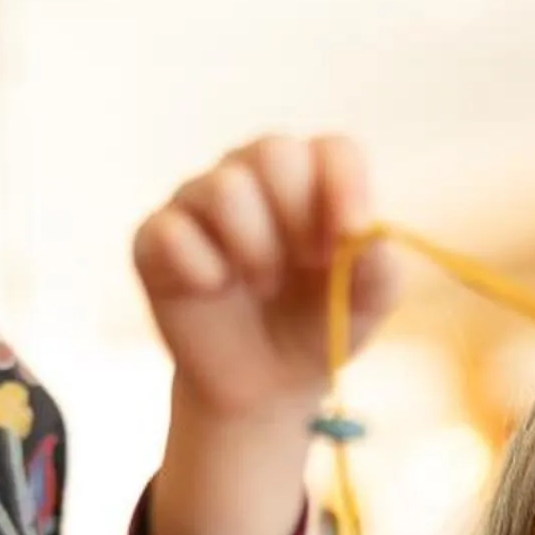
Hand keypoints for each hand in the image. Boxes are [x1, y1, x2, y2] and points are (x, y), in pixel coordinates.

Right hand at [132, 133, 402, 425]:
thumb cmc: (318, 327)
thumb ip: (377, 270)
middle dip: (297, 218)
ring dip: (254, 249)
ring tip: (263, 284)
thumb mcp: (364, 307)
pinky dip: (203, 272)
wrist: (264, 385)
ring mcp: (199, 200)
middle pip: (273, 152)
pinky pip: (173, 233)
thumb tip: (366, 234)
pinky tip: (214, 290)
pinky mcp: (156, 236)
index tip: (351, 233)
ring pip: (225, 189)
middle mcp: (253, 174)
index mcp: (312, 179)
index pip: (333, 150)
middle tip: (307, 264)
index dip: (344, 185)